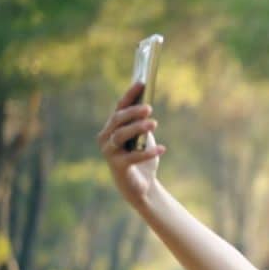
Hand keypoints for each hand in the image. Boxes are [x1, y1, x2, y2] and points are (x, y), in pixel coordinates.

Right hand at [98, 82, 165, 206]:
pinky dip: (148, 152)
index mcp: (112, 127)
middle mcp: (106, 138)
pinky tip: (162, 148)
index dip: (130, 95)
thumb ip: (142, 123)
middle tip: (149, 108)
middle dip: (133, 112)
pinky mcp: (118, 166)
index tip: (142, 83)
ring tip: (154, 123)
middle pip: (118, 120)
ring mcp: (110, 152)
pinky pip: (132, 156)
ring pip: (121, 135)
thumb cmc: (142, 158)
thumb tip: (148, 104)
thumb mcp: (143, 138)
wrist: (141, 186)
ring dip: (137, 128)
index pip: (119, 107)